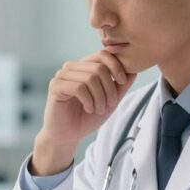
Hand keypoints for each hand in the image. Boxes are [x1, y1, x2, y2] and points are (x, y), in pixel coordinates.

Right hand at [32, 50, 136, 174]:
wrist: (68, 135)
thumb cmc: (87, 117)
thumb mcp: (110, 101)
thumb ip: (121, 86)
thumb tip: (134, 71)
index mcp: (84, 66)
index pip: (102, 54)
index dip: (116, 66)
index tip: (123, 82)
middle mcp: (71, 67)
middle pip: (99, 67)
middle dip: (109, 88)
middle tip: (110, 104)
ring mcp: (62, 75)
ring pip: (90, 78)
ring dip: (100, 97)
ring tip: (99, 109)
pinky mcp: (55, 86)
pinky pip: (79, 87)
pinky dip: (88, 100)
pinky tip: (88, 109)